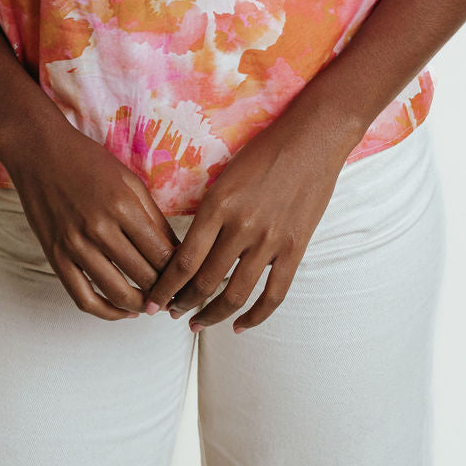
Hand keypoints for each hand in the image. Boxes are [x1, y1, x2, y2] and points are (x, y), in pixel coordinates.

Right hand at [0, 110, 182, 321]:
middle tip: (175, 293)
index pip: (161, 254)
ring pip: (117, 293)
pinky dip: (106, 312)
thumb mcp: (129, 179)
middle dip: (165, 290)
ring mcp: (75, 245)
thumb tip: (175, 250)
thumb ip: (153, 216)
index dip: (179, 271)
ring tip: (152, 305)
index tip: (186, 276)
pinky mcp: (56, 257)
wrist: (39, 152)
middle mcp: (100, 228)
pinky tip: (122, 310)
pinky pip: (83, 298)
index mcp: (123, 205)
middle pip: (144, 276)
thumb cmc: (87, 160)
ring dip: (140, 305)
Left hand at [143, 105, 352, 333]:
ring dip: (212, 315)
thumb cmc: (264, 151)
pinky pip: (273, 295)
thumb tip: (188, 250)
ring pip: (235, 294)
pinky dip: (255, 316)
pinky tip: (240, 326)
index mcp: (217, 205)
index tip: (153, 301)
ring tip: (197, 323)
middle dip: (183, 303)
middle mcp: (241, 226)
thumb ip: (209, 213)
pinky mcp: (295, 249)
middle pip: (205, 282)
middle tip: (172, 312)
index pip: (184, 260)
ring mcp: (270, 240)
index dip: (165, 287)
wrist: (312, 139)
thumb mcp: (224, 176)